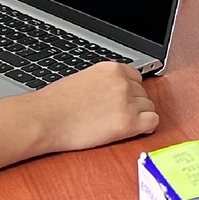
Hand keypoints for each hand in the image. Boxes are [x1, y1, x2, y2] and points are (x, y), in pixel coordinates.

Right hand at [33, 61, 159, 152]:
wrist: (45, 119)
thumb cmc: (55, 103)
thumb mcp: (83, 79)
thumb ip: (103, 82)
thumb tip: (113, 92)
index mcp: (111, 69)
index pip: (135, 78)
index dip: (128, 92)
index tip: (120, 101)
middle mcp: (122, 82)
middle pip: (143, 94)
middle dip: (133, 105)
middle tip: (114, 116)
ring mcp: (127, 102)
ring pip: (149, 107)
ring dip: (138, 116)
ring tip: (118, 124)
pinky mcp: (128, 122)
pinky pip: (153, 121)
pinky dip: (147, 127)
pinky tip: (135, 130)